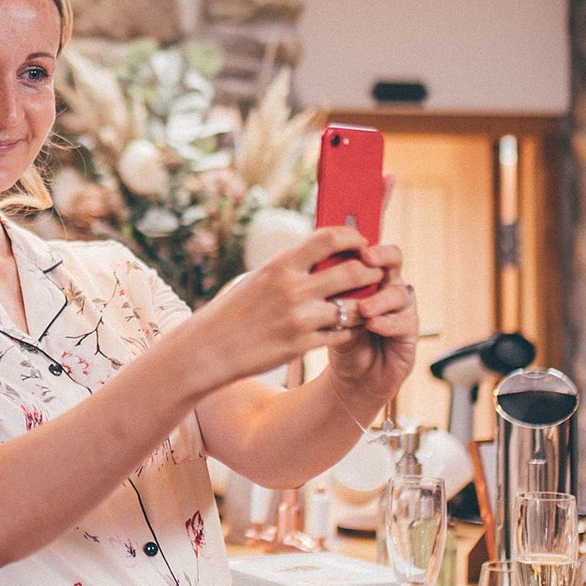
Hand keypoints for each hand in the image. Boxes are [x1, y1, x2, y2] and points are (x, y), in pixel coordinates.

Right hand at [172, 223, 394, 390]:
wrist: (209, 348)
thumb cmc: (235, 310)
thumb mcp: (260, 278)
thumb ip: (292, 267)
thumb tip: (326, 252)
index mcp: (280, 265)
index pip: (329, 238)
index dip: (353, 237)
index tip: (361, 242)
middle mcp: (292, 289)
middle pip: (353, 271)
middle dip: (372, 271)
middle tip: (375, 273)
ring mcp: (300, 319)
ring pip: (355, 306)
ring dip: (367, 303)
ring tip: (367, 301)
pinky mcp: (303, 346)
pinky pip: (343, 334)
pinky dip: (352, 328)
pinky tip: (350, 325)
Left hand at [320, 239, 416, 404]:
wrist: (349, 377)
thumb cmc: (338, 337)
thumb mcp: (328, 311)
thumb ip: (328, 291)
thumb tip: (315, 268)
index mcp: (369, 276)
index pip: (372, 249)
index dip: (366, 242)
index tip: (355, 243)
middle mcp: (389, 287)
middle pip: (394, 261)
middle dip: (382, 257)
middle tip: (367, 259)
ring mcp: (402, 310)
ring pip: (399, 293)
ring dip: (380, 298)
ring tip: (363, 308)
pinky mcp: (409, 335)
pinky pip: (404, 323)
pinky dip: (387, 322)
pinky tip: (372, 324)